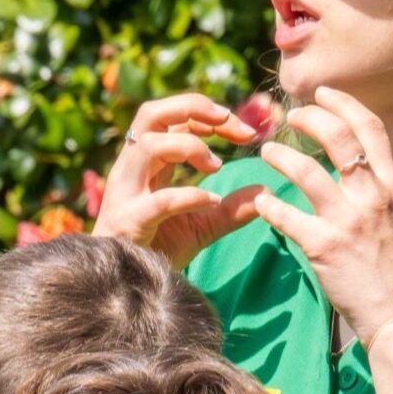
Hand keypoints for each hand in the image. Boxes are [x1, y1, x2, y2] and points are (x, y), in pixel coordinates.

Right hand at [92, 93, 268, 267]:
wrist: (124, 286)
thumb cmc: (156, 249)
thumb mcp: (200, 225)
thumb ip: (230, 209)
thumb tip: (267, 192)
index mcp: (147, 164)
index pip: (173, 117)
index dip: (211, 114)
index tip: (248, 132)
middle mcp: (132, 170)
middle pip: (150, 114)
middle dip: (191, 107)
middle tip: (228, 119)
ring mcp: (126, 194)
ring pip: (148, 146)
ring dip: (189, 146)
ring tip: (217, 166)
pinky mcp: (129, 223)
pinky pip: (159, 201)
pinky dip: (190, 196)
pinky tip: (212, 202)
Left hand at [250, 86, 392, 339]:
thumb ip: (379, 191)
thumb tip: (358, 168)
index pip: (370, 128)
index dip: (344, 104)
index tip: (323, 93)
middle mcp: (372, 196)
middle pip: (337, 137)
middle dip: (309, 119)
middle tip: (289, 117)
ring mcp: (348, 221)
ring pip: (304, 171)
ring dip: (279, 156)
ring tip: (265, 153)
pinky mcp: (323, 247)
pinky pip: (284, 216)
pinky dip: (267, 206)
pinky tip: (259, 202)